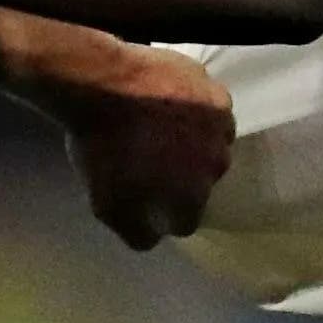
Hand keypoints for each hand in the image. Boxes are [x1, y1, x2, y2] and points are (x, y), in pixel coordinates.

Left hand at [55, 46, 231, 249]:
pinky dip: (195, 110)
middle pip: (202, 180)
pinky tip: (170, 103)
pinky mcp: (215, 93)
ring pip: (212, 144)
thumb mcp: (106, 205)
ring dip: (193, 140)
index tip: (147, 193)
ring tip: (161, 126)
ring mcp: (220, 127)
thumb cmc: (103, 147)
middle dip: (181, 173)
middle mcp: (217, 165)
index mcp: (193, 196)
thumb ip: (136, 232)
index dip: (164, 210)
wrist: (103, 83)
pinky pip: (211, 110)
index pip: (186, 220)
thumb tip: (153, 239)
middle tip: (151, 154)